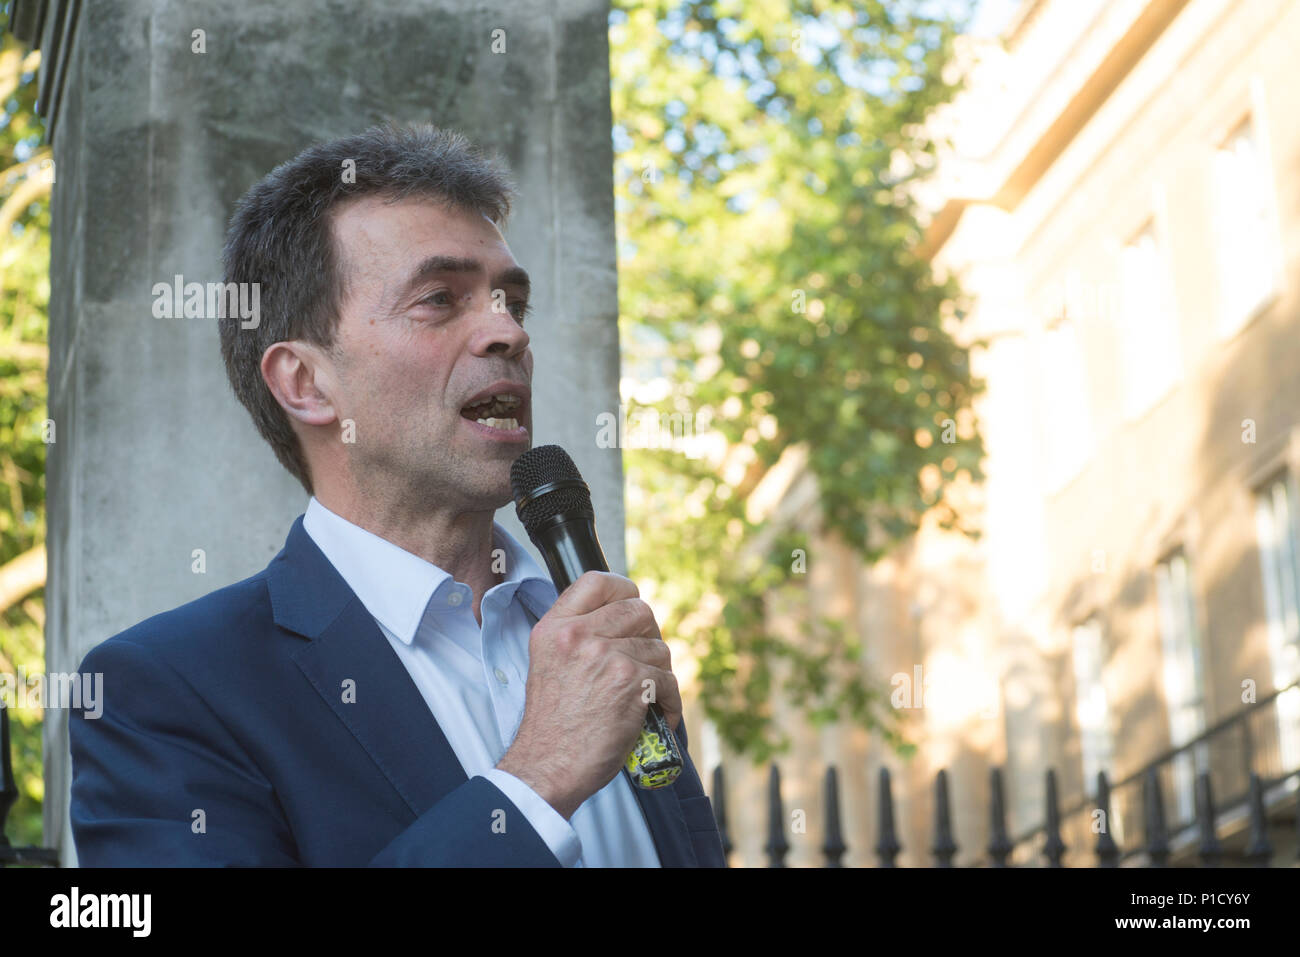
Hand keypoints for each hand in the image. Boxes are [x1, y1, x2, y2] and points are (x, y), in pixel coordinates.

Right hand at [496, 571, 680, 819]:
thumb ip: (576, 637)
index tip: (631, 606)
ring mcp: (606, 656)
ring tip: (645, 696)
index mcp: (555, 628)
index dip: (623, 590)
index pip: (597, 581)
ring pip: (658, 647)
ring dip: (658, 673)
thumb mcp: (547, 664)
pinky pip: (668, 680)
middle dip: (649, 635)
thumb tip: (618, 621)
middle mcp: (579, 635)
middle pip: (639, 610)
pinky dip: (669, 702)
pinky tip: (658, 715)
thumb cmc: (551, 725)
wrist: (547, 766)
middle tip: (643, 660)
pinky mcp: (631, 682)